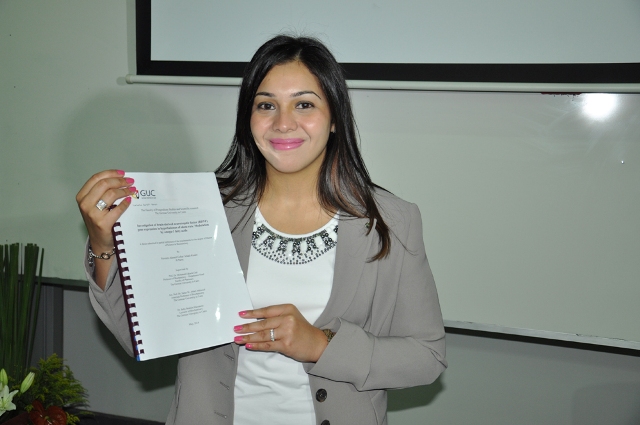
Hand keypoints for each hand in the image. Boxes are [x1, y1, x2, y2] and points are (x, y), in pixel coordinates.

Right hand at [76, 170, 135, 287]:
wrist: (100, 242)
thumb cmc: (99, 221)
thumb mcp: (95, 204)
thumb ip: (103, 192)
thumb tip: (122, 179)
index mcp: (82, 197)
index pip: (96, 178)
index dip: (111, 173)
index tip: (123, 173)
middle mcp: (85, 204)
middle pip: (104, 184)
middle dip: (120, 181)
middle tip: (130, 182)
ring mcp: (93, 214)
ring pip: (111, 194)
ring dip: (125, 191)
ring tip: (132, 190)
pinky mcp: (103, 223)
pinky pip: (118, 208)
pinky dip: (125, 203)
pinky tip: (130, 201)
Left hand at [234, 304, 327, 362]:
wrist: (316, 343)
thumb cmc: (302, 330)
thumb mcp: (292, 317)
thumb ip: (277, 317)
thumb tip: (255, 321)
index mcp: (288, 309)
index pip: (266, 311)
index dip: (252, 313)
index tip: (241, 315)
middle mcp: (287, 319)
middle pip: (262, 323)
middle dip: (247, 327)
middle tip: (236, 328)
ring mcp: (287, 332)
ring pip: (263, 335)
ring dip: (249, 337)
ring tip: (238, 339)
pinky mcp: (286, 345)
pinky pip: (267, 345)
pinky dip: (257, 346)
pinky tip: (249, 345)